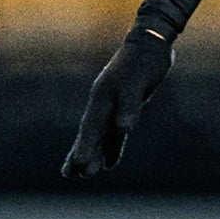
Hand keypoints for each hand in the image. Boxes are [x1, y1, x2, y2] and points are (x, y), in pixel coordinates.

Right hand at [62, 27, 173, 178]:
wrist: (151, 44)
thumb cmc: (144, 62)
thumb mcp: (137, 82)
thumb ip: (129, 105)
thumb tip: (123, 128)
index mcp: (102, 97)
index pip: (91, 128)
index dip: (84, 148)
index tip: (77, 166)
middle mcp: (103, 104)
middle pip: (90, 134)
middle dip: (80, 153)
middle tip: (68, 174)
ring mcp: (113, 106)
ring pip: (101, 135)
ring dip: (94, 154)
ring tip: (84, 174)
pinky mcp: (126, 108)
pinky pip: (115, 133)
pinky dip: (112, 147)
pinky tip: (109, 162)